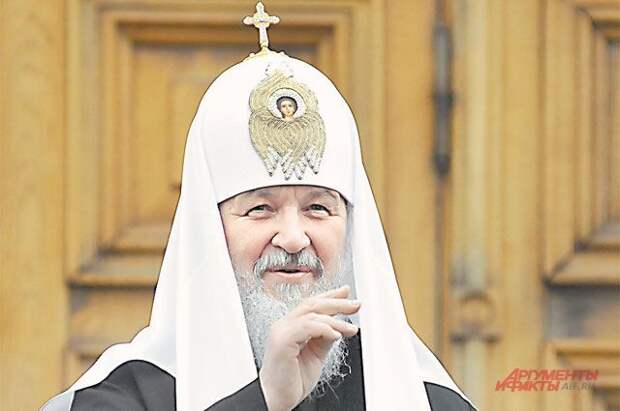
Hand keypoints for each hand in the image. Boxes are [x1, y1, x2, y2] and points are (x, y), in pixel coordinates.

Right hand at [258, 285, 360, 410]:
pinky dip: (325, 329)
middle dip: (337, 302)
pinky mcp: (282, 340)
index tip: (346, 293)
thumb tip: (338, 327)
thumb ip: (324, 339)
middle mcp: (284, 325)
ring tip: (351, 328)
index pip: (311, 304)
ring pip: (313, 314)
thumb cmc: (290, 382)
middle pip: (313, 304)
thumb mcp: (315, 356)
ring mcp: (282, 331)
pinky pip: (308, 327)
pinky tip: (336, 335)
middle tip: (355, 305)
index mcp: (290, 327)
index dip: (330, 296)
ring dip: (336, 320)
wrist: (276, 400)